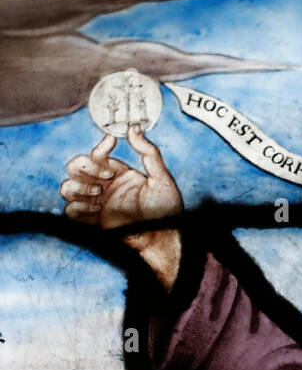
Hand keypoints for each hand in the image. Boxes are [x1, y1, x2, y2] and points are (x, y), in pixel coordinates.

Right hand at [60, 126, 182, 287]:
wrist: (163, 239)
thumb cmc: (166, 212)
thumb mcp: (162, 178)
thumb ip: (150, 152)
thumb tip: (134, 129)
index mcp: (117, 174)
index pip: (97, 154)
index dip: (100, 147)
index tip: (111, 142)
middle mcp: (104, 186)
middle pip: (75, 167)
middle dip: (86, 167)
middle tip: (107, 176)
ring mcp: (96, 204)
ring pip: (67, 187)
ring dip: (79, 188)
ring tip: (100, 196)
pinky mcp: (93, 222)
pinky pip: (70, 212)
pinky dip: (77, 207)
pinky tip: (97, 209)